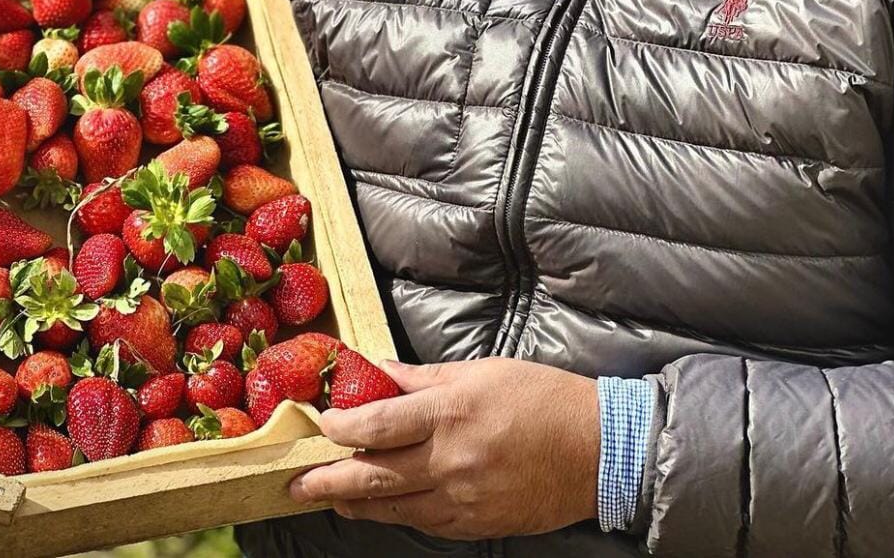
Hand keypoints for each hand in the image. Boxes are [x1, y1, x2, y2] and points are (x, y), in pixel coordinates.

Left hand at [289, 357, 599, 540]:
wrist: (596, 450)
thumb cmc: (542, 398)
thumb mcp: (481, 371)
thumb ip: (424, 377)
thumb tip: (380, 370)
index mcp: (451, 411)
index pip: (378, 425)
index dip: (341, 428)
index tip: (319, 425)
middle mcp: (451, 459)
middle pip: (374, 475)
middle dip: (329, 481)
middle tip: (296, 482)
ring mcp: (463, 498)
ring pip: (393, 507)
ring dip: (354, 504)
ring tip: (327, 498)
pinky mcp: (477, 524)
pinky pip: (424, 523)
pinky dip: (396, 515)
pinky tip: (378, 509)